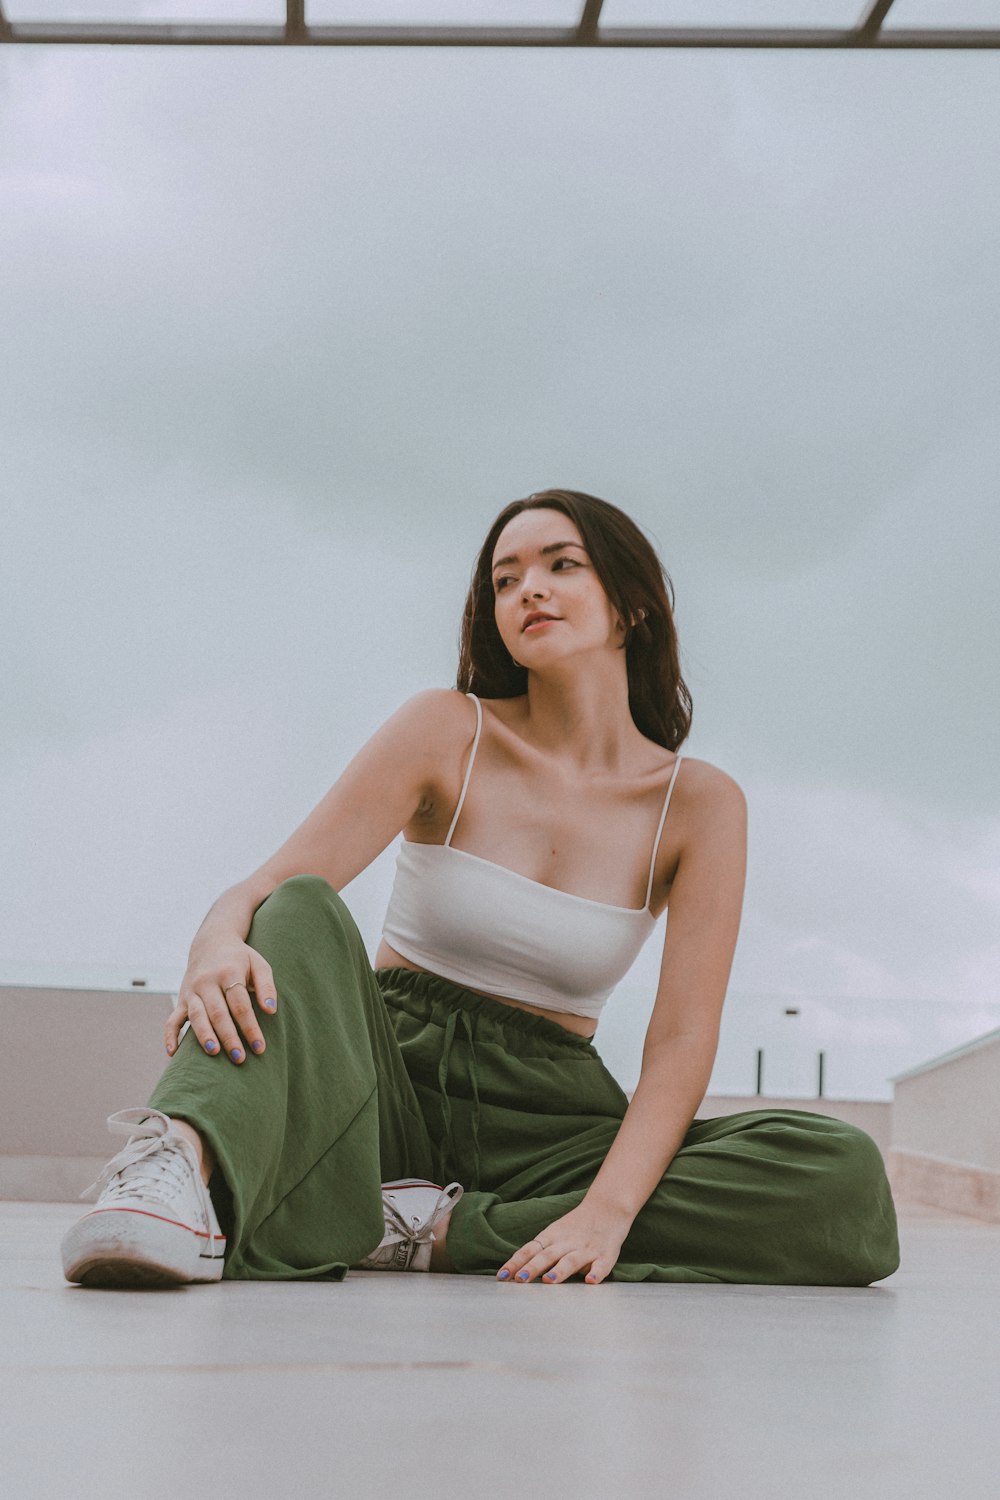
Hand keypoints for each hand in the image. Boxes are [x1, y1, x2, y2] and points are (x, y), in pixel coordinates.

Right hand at [165, 941, 277, 1064]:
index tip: (260, 1047)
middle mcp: (207, 982)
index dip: (250, 1027)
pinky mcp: (182, 999)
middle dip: (229, 1037)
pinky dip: (170, 1036)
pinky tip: (173, 1053)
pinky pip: (172, 1019)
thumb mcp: (258, 964)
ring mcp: (192, 991)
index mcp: (229, 972)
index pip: (240, 1004)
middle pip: (218, 1012)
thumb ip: (266, 986)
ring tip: (214, 1053)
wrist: (212, 943)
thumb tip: (271, 1010)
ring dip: (204, 1036)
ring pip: (196, 1016)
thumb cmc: (241, 959)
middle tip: (240, 1058)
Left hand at [496, 1202, 632, 1285]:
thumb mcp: (555, 1232)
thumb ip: (539, 1251)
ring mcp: (587, 1249)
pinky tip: (590, 1281)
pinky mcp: (605, 1256)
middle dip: (533, 1268)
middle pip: (547, 1255)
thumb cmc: (576, 1225)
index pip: (530, 1249)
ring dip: (559, 1271)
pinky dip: (596, 1273)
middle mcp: (567, 1243)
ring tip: (548, 1280)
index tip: (503, 1276)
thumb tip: (516, 1272)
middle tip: (520, 1280)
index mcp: (552, 1236)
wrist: (607, 1207)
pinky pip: (601, 1266)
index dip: (516, 1262)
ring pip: (571, 1261)